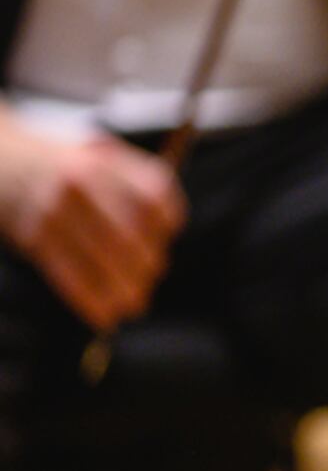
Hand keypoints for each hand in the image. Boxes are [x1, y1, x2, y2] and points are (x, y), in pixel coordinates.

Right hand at [0, 118, 183, 334]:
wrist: (2, 164)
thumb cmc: (63, 166)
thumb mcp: (100, 155)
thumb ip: (136, 182)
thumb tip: (168, 226)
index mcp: (105, 162)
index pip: (154, 196)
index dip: (167, 223)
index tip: (168, 238)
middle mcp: (81, 184)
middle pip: (130, 234)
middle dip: (147, 265)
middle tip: (150, 278)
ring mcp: (55, 211)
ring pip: (101, 259)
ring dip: (124, 289)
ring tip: (134, 304)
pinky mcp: (33, 237)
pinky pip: (68, 275)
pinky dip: (91, 300)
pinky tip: (105, 316)